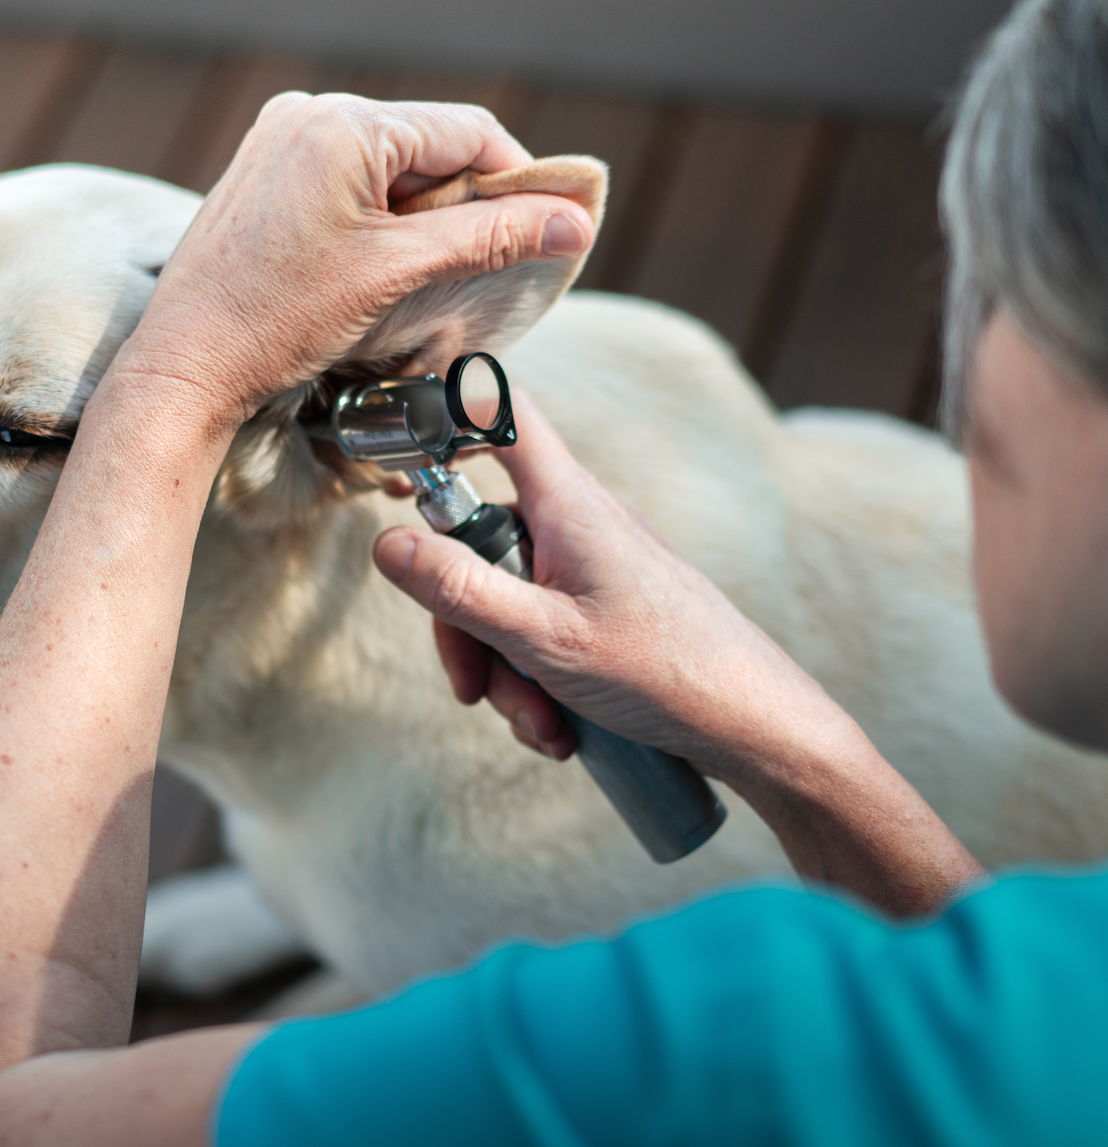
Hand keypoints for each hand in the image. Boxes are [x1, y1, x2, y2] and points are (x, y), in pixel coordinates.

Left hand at [118, 94, 595, 431]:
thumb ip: (490, 238)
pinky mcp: (265, 173)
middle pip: (428, 144)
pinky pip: (348, 179)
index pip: (468, 131)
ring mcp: (279, 141)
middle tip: (492, 263)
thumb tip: (575, 222)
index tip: (548, 232)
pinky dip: (381, 215)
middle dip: (469, 201)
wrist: (185, 366)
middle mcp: (307, 113)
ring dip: (426, 212)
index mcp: (342, 124)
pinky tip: (384, 265)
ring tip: (433, 272)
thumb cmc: (278, 320)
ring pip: (390, 164)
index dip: (519, 180)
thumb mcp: (397, 274)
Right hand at [373, 391, 853, 790]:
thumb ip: (460, 591)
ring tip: (541, 725)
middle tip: (476, 688)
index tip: (403, 462)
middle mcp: (582, 523)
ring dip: (507, 668)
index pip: (505, 417)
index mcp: (570, 506)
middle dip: (466, 623)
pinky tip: (561, 728)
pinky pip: (545, 627)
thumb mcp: (545, 640)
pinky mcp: (610, 608)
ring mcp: (597, 567)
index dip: (449, 418)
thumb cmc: (668, 675)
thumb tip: (386, 542)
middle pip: (484, 540)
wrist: (761, 729)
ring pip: (511, 597)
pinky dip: (538, 676)